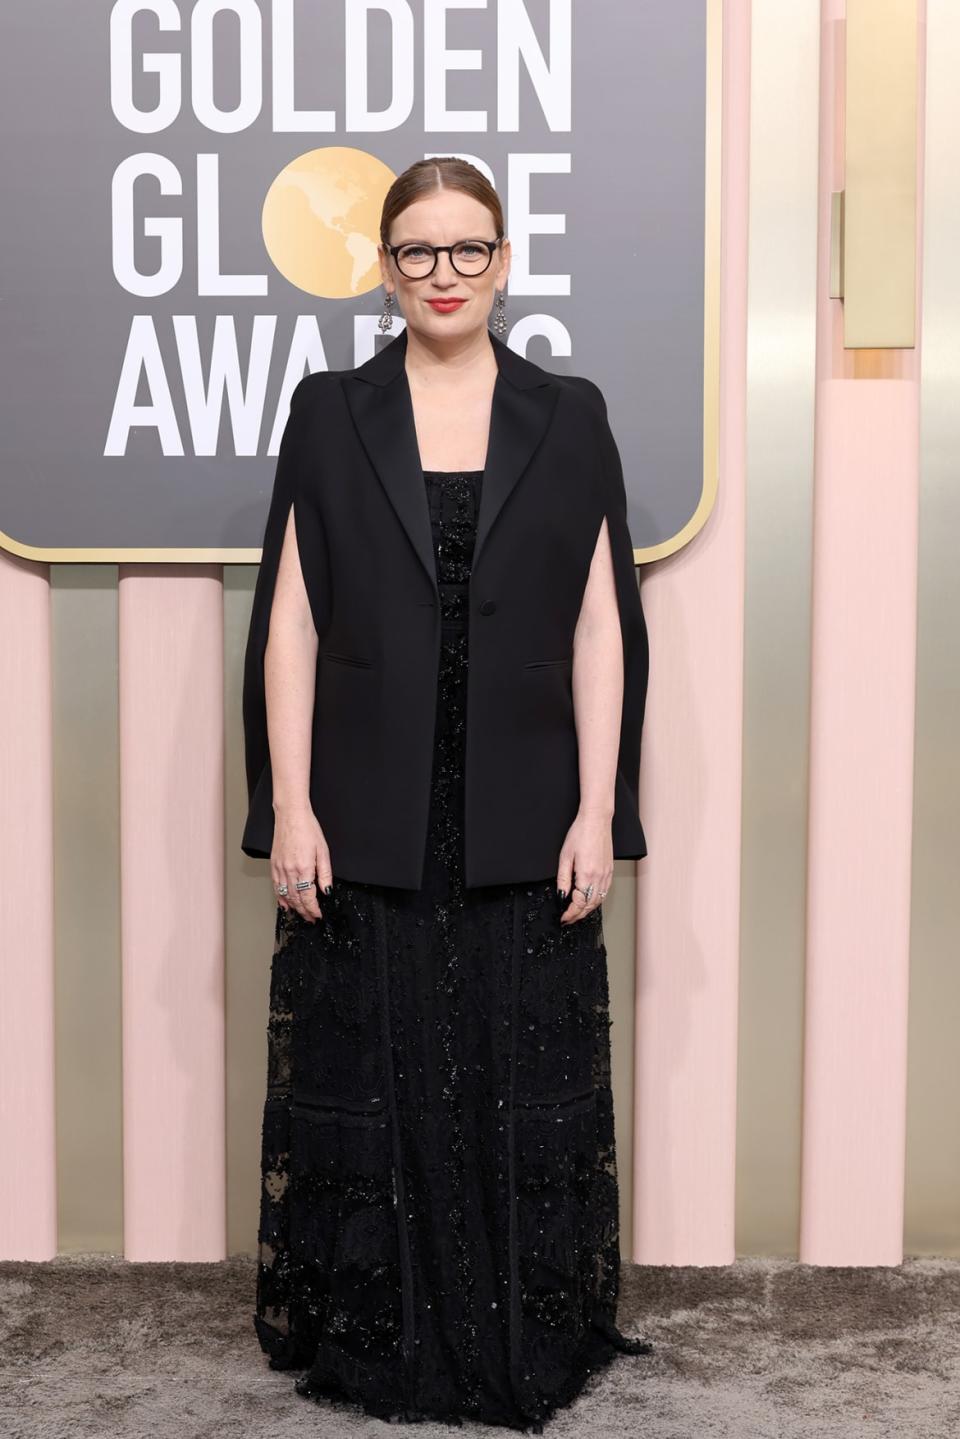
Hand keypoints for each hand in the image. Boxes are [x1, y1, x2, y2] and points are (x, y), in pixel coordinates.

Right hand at [270, 802, 331, 923]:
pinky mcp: (274, 864)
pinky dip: (280, 897)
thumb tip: (327, 891)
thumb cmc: (308, 829)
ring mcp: (279, 868)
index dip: (313, 909)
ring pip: (285, 895)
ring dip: (293, 907)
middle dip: (304, 911)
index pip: (308, 897)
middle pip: (296, 899)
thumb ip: (325, 873)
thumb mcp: (323, 851)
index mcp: (304, 868)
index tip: (318, 915)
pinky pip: (276, 886)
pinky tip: (285, 904)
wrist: (291, 816)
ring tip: (301, 914)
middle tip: (311, 918)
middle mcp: (289, 871)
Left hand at [556, 807, 612, 923]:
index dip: (570, 914)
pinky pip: (604, 892)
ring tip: (577, 913)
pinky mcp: (609, 871)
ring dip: (588, 910)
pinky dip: (596, 901)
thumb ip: (563, 879)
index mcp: (586, 875)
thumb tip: (560, 895)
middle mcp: (599, 877)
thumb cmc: (580, 834)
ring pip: (598, 901)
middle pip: (590, 905)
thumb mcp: (565, 857)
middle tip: (568, 919)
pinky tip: (589, 901)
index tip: (563, 918)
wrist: (596, 821)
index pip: (579, 903)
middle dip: (578, 915)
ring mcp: (606, 875)